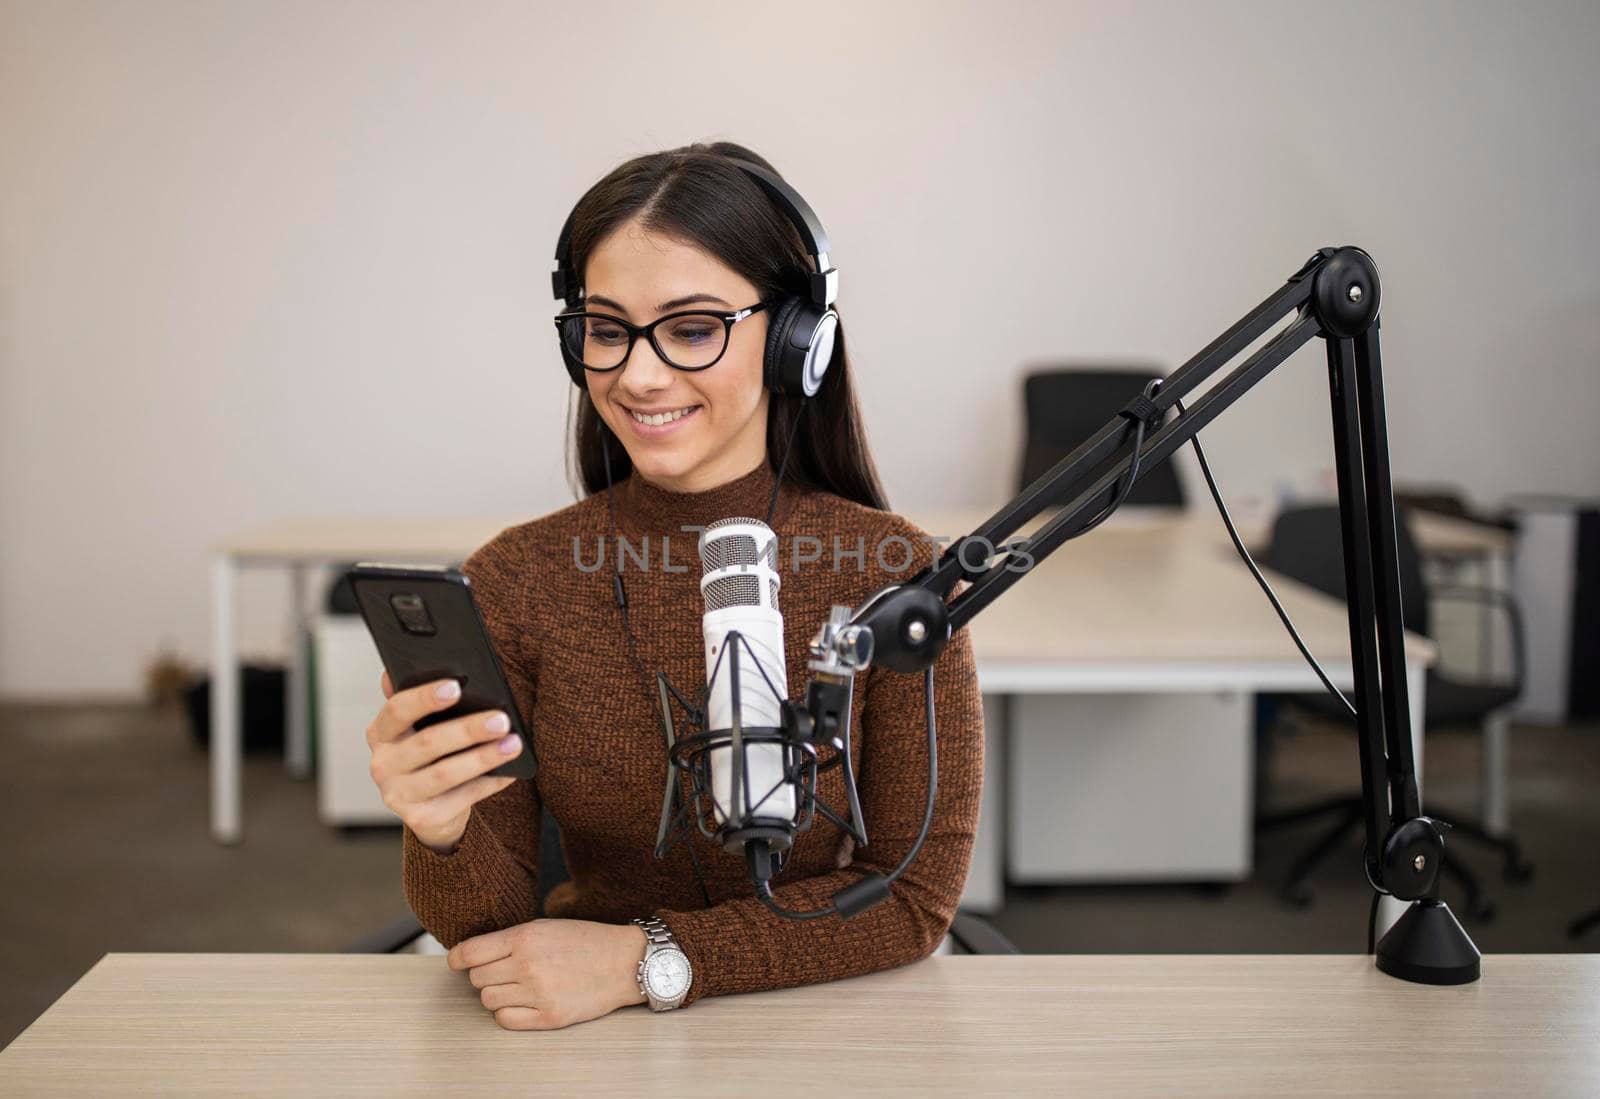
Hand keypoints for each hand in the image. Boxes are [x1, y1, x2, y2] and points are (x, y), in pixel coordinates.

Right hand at [367, 670, 524, 852]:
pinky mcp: (421, 819)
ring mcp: (398, 794)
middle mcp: (382, 764)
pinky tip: (510, 771)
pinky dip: (489, 783)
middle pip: (428, 743)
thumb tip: (425, 661)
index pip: (397, 710)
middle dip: (468, 729)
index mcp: (381, 733)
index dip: (425, 698)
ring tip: (513, 743)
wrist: (430, 808)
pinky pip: (462, 798)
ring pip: (446, 773)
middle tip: (502, 718)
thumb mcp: (421, 725)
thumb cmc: (431, 753)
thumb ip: (421, 699)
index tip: (456, 686)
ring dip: (484, 757)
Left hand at [449, 919, 648, 1030]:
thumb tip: (471, 955)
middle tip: (504, 971)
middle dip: (485, 975)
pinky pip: (505, 1020)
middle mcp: (528, 965)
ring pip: (488, 1000)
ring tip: (519, 986)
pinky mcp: (548, 1017)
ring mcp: (538, 993)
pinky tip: (524, 1002)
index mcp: (526, 937)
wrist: (624, 962)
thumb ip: (510, 939)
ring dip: (497, 994)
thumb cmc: (586, 941)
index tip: (458, 962)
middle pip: (477, 979)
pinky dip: (508, 1013)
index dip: (458, 958)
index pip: (469, 953)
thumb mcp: (546, 926)